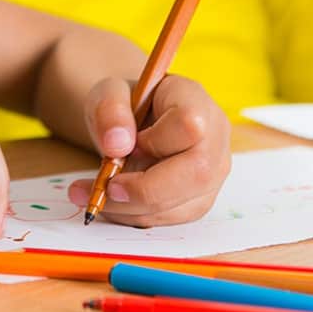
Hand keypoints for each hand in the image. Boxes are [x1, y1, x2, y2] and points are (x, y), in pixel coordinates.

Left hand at [68, 75, 229, 226]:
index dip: (156, 141)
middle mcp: (214, 136)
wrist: (131, 122)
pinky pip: (174, 217)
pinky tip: (114, 204)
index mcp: (195, 99)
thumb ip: (109, 110)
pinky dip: (138, 216)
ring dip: (135, 209)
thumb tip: (117, 145)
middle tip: (106, 189)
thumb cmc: (125, 104)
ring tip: (97, 197)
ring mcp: (213, 171)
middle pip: (197, 173)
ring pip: (185, 204)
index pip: (189, 124)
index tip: (128, 145)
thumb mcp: (108, 94)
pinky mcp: (199, 198)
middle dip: (145, 190)